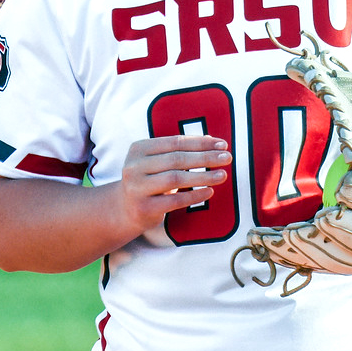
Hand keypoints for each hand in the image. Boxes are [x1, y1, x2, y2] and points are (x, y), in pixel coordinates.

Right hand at [112, 135, 230, 232]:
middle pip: (177, 159)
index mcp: (139, 148)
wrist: (124, 209)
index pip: (175, 142)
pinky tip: (209, 192)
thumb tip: (212, 140)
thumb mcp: (158, 162)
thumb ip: (180, 151)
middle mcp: (134, 166)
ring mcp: (137, 188)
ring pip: (176, 178)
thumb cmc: (149, 180)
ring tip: (222, 175)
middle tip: (227, 158)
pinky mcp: (144, 208)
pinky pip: (175, 200)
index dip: (201, 143)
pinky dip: (194, 195)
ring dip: (203, 176)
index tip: (222, 144)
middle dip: (205, 158)